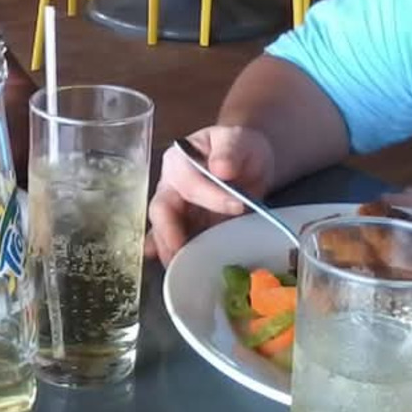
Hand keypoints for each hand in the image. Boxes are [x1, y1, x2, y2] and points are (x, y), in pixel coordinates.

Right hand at [146, 125, 275, 265]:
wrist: (249, 165)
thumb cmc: (240, 148)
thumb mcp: (240, 141)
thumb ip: (230, 151)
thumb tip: (220, 168)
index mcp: (179, 160)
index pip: (188, 181)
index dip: (210, 196)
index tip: (238, 205)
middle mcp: (170, 187)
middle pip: (162, 210)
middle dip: (170, 232)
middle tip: (186, 251)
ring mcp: (175, 211)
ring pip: (162, 232)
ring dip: (170, 250)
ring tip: (180, 269)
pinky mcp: (185, 230)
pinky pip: (171, 244)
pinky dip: (169, 256)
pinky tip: (170, 270)